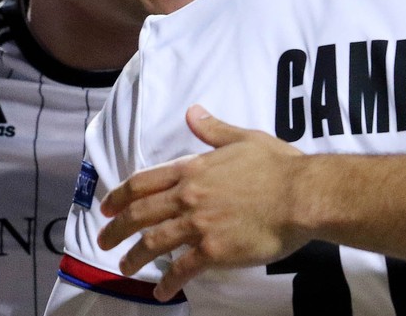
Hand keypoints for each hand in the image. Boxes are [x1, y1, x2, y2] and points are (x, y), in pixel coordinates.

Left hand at [98, 105, 308, 300]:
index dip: (120, 196)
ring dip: (135, 257)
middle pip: (140, 214)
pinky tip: (162, 291)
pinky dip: (169, 282)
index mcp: (192, 169)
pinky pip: (183, 269)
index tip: (107, 207)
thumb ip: (214, 129)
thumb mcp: (243, 138)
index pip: (144, 182)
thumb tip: (192, 113)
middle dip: (116, 229)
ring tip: (125, 268)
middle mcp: (188, 196)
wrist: (302, 195)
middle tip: (103, 241)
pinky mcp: (214, 251)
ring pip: (154, 242)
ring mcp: (199, 225)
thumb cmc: (278, 165)